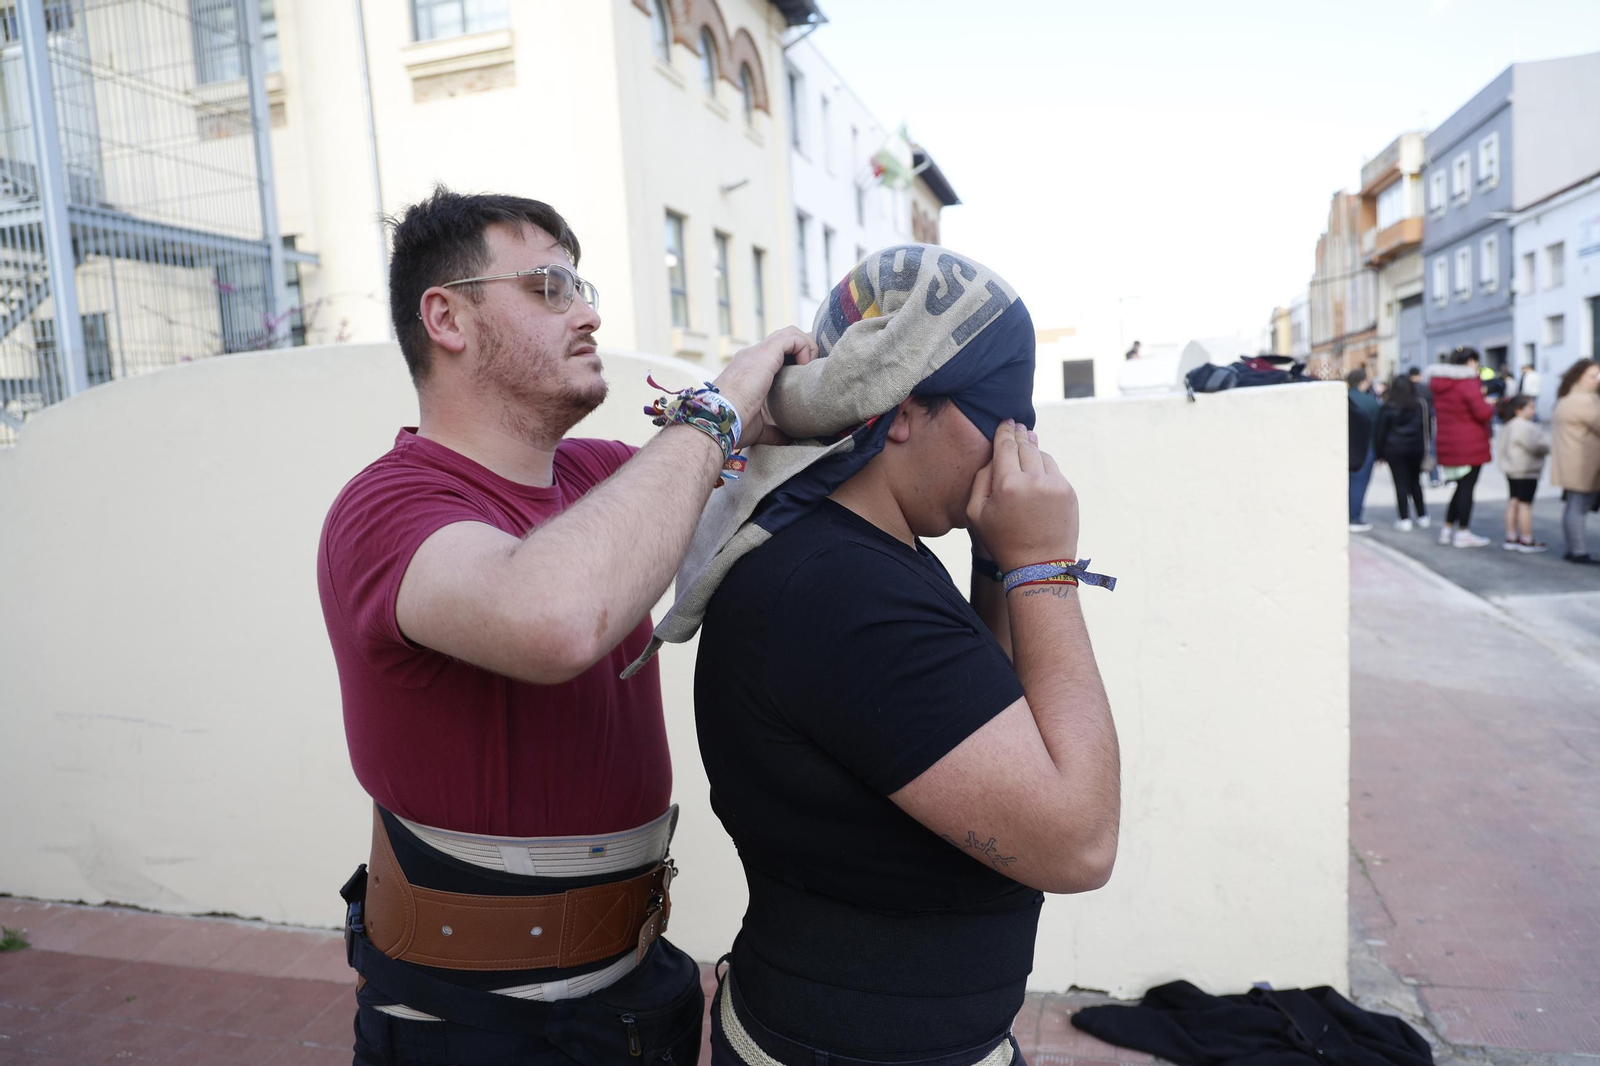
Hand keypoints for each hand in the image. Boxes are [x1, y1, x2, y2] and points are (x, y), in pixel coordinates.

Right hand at [713, 326, 817, 446]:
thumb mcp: (758, 427)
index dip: (794, 361)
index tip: (804, 379)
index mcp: (749, 370)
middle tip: (810, 372)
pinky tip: (805, 367)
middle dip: (803, 351)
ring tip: (810, 368)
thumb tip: (787, 438)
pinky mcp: (765, 353)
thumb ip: (773, 430)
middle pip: (784, 339)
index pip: (775, 354)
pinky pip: (792, 338)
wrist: (720, 418)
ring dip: (806, 347)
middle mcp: (752, 356)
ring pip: (790, 333)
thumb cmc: (734, 425)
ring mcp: (757, 352)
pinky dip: (805, 348)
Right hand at [966, 421, 1079, 571]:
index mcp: (1007, 484)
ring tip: (1027, 446)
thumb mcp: (976, 514)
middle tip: (1017, 426)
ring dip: (1033, 450)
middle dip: (1020, 434)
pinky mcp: (1068, 492)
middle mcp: (1033, 480)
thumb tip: (994, 456)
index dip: (1004, 430)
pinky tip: (1037, 470)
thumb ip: (980, 479)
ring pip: (1042, 455)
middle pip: (1026, 445)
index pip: (1005, 445)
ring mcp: (1055, 485)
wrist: (1039, 566)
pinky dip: (1045, 467)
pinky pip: (1054, 470)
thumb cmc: (1003, 541)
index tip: (1006, 421)